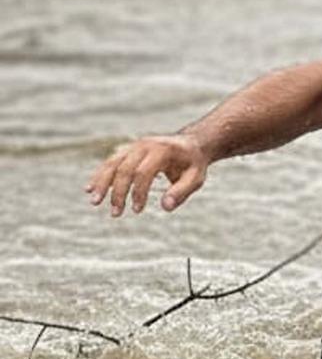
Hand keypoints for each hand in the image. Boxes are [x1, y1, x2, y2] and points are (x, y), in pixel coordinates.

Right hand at [86, 134, 207, 216]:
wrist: (191, 144)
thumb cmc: (193, 164)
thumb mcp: (195, 178)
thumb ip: (181, 192)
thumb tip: (165, 207)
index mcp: (162, 150)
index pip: (144, 172)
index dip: (139, 192)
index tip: (137, 210)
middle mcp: (145, 145)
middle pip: (125, 168)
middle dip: (118, 192)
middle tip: (115, 214)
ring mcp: (134, 146)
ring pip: (113, 163)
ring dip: (101, 183)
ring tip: (94, 202)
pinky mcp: (128, 150)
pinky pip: (110, 162)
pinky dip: (99, 175)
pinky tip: (89, 189)